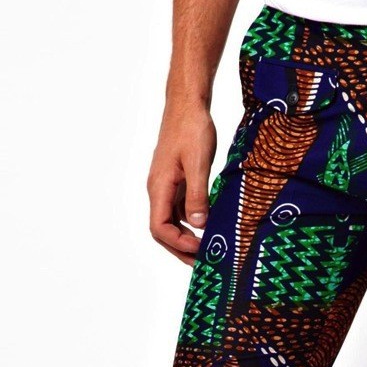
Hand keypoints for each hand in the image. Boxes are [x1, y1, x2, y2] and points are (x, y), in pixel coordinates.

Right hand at [148, 101, 216, 264]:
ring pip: (171, 222)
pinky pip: (180, 210)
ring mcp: (167, 187)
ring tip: (207, 250)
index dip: (178, 243)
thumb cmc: (191, 128)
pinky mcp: (176, 182)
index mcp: (159, 187)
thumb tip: (198, 224)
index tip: (200, 249)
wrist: (188, 103)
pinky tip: (208, 227)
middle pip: (163, 230)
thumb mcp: (198, 163)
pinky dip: (191, 223)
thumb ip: (197, 194)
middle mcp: (159, 190)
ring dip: (186, 238)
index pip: (160, 228)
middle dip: (181, 248)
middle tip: (203, 262)